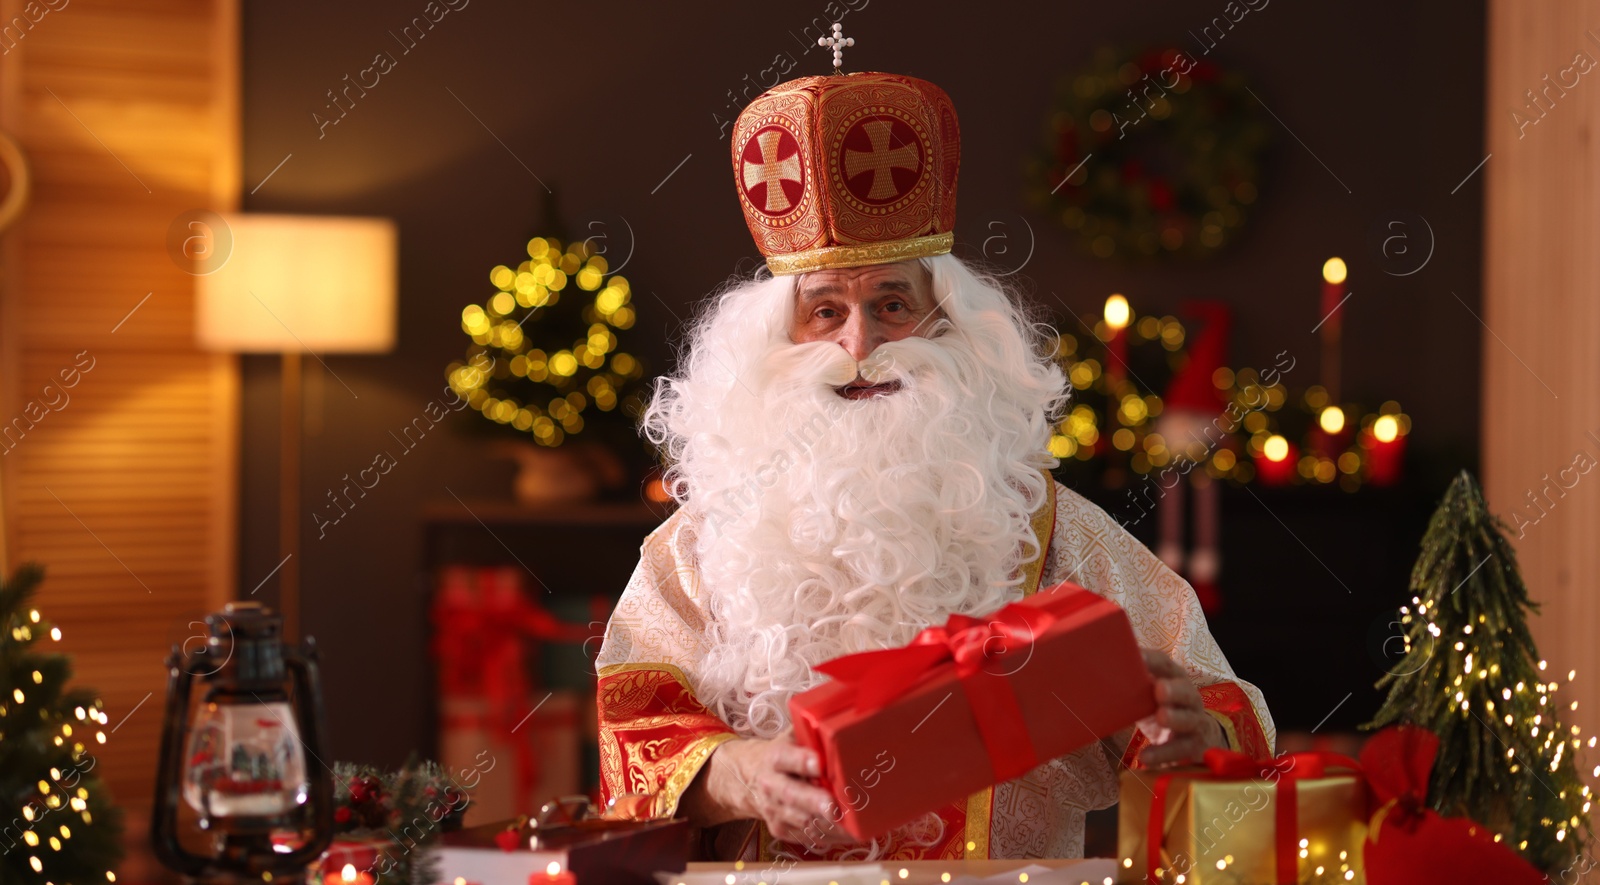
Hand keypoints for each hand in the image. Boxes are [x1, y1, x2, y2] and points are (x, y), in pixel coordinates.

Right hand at [694, 734, 857, 847]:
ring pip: (802, 821)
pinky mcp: (781, 830)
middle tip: (833, 808)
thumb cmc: (783, 756)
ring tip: (854, 825)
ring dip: (829, 825)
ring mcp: (775, 810)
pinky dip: (830, 836)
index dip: (802, 760)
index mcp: (775, 758)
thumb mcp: (791, 738)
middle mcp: (771, 785)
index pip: (785, 758)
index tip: (819, 764)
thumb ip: (811, 735)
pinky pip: (808, 837)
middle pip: (792, 795)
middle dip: (814, 802)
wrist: (751, 780)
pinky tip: (849, 833)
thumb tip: (841, 728)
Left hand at [1138, 647, 1226, 767]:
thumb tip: (1096, 666)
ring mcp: (1194, 721)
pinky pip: (1179, 750)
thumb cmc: (1165, 707)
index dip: (1152, 660)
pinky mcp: (1193, 745)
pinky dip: (1163, 754)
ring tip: (1161, 717)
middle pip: (1184, 690)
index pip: (1164, 664)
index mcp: (1174, 678)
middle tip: (1160, 690)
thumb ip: (1134, 681)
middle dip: (1173, 690)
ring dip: (1174, 718)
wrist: (1200, 736)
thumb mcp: (1151, 693)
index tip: (1137, 656)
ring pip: (1188, 719)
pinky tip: (1146, 758)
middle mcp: (1188, 697)